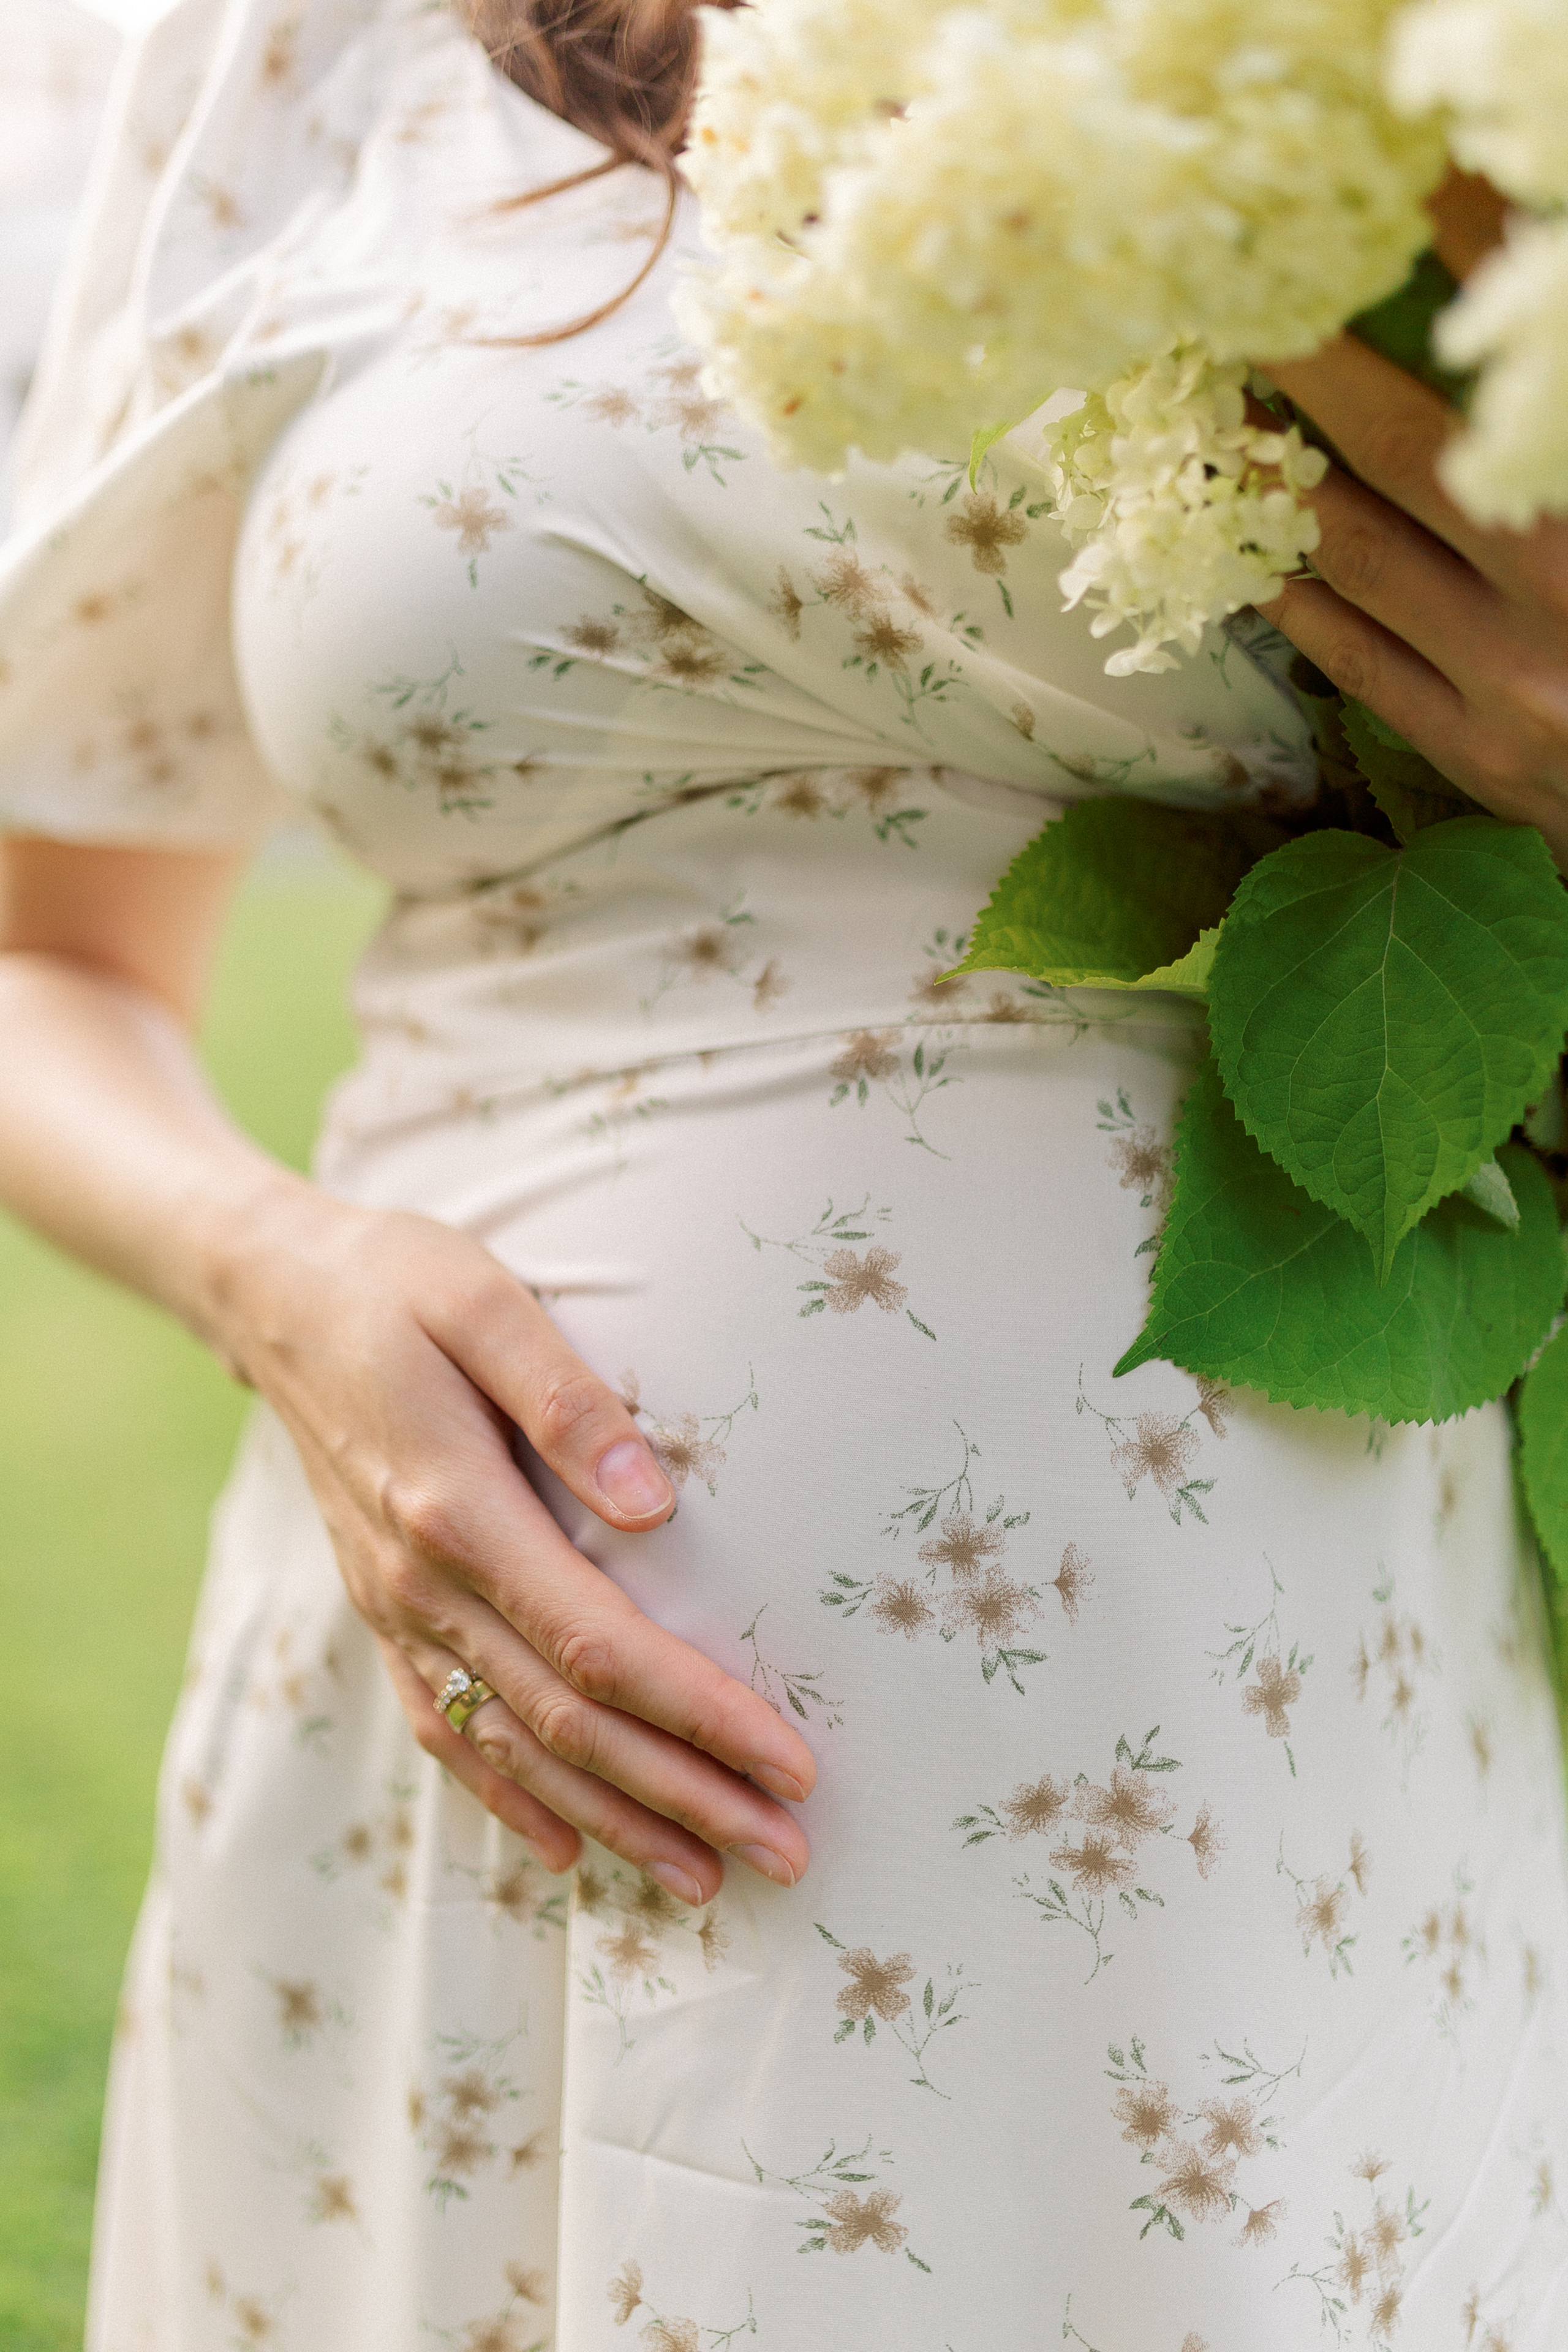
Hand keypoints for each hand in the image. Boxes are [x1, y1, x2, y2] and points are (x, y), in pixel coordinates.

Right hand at [213, 1181, 815, 1904]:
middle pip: (572, 1722)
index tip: (789, 1762)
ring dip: (615, 1820)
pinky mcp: (384, 1610)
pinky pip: (447, 1730)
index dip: (700, 1715)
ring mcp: (397, 1608)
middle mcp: (424, 1582)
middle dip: (685, 1795)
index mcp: (460, 1511)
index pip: (601, 1647)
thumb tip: (654, 1501)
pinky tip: (566, 1849)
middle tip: (786, 1852)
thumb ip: (569, 1400)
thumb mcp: (484, 1302)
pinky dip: (510, 1798)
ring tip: (707, 1879)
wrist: (271, 1295)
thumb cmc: (395, 1283)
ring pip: (516, 1746)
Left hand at [1254, 178, 1567, 864]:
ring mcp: (1513, 683)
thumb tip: (1508, 336)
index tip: (1410, 182)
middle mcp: (1565, 597)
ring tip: (1216, 407)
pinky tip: (1240, 542)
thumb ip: (1560, 443)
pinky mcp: (1474, 750)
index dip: (1479, 256)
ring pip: (1362, 556)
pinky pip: (1358, 658)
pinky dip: (1295, 595)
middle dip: (1318, 366)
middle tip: (1246, 297)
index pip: (1536, 373)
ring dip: (1275, 478)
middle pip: (1414, 451)